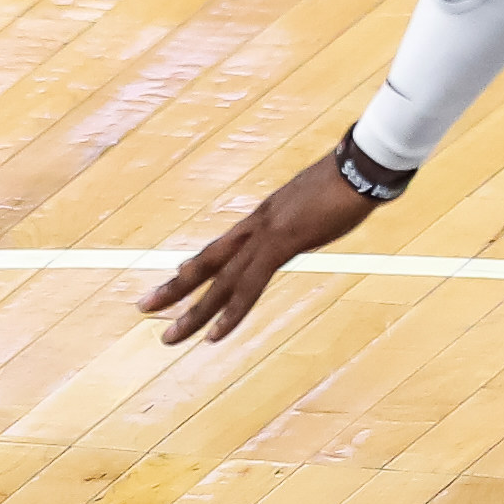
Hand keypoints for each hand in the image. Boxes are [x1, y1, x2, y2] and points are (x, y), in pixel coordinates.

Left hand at [142, 152, 382, 345]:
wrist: (361, 166)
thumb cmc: (349, 180)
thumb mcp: (317, 202)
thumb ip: (302, 215)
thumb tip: (302, 219)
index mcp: (263, 217)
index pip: (221, 246)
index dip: (197, 265)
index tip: (173, 277)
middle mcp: (256, 226)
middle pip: (206, 261)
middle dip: (173, 287)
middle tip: (142, 307)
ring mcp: (265, 235)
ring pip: (219, 280)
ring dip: (193, 312)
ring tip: (168, 337)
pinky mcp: (281, 244)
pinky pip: (249, 286)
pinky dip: (231, 313)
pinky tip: (214, 335)